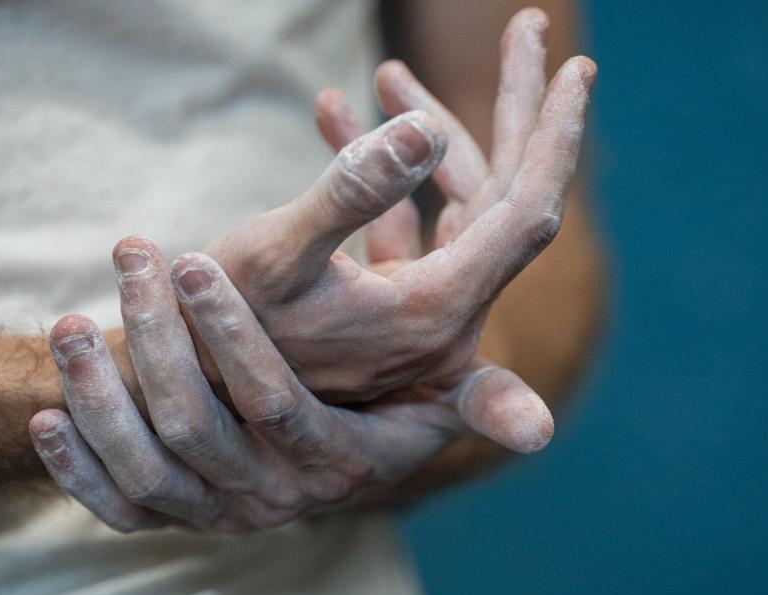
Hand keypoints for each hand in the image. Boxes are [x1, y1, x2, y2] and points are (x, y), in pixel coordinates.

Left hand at [29, 242, 551, 531]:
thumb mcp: (432, 402)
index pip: (281, 409)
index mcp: (338, 465)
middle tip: (133, 258)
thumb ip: (477, 400)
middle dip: (158, 337)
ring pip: (145, 460)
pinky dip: (76, 465)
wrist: (311, 456)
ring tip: (75, 320)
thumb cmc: (374, 406)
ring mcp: (216, 514)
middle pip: (198, 424)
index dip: (236, 340)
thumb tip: (548, 430)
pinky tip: (48, 414)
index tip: (199, 264)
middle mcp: (276, 500)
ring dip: (102, 389)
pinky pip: (113, 505)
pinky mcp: (167, 519)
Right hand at [199, 10, 595, 402]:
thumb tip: (428, 129)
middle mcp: (442, 313)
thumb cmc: (220, 326)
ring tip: (385, 74)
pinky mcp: (390, 297)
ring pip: (454, 204)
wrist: (193, 385)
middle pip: (503, 197)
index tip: (574, 66)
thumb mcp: (276, 253)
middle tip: (527, 27)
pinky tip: (334, 115)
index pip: (525, 212)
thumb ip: (352, 190)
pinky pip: (403, 221)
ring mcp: (419, 306)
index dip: (553, 136)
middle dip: (512, 109)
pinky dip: (378, 171)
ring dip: (424, 133)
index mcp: (434, 309)